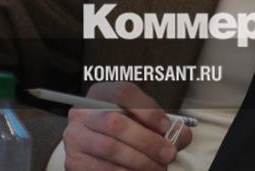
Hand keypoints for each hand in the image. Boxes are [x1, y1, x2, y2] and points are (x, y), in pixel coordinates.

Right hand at [64, 81, 191, 169]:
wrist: (101, 150)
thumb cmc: (129, 130)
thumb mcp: (145, 120)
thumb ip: (165, 125)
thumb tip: (180, 135)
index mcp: (100, 93)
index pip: (123, 92)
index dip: (148, 110)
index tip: (167, 127)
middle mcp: (82, 113)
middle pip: (115, 122)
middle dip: (147, 141)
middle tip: (168, 154)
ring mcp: (75, 137)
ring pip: (110, 148)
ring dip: (139, 162)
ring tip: (158, 168)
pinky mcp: (74, 162)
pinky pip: (101, 169)